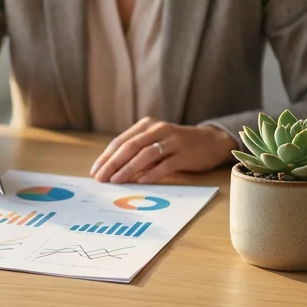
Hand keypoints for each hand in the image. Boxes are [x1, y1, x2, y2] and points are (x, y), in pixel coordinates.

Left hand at [90, 118, 234, 183]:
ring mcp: (173, 141)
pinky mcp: (185, 154)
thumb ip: (137, 152)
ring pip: (146, 154)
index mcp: (147, 125)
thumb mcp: (155, 142)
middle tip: (101, 178)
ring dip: (129, 168)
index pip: (121, 141)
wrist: (211, 141)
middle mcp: (159, 129)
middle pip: (130, 146)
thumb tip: (112, 171)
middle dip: (113, 163)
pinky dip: (152, 173)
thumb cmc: (177, 144)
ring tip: (116, 181)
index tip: (95, 171)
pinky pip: (166, 164)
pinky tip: (142, 181)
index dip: (106, 156)